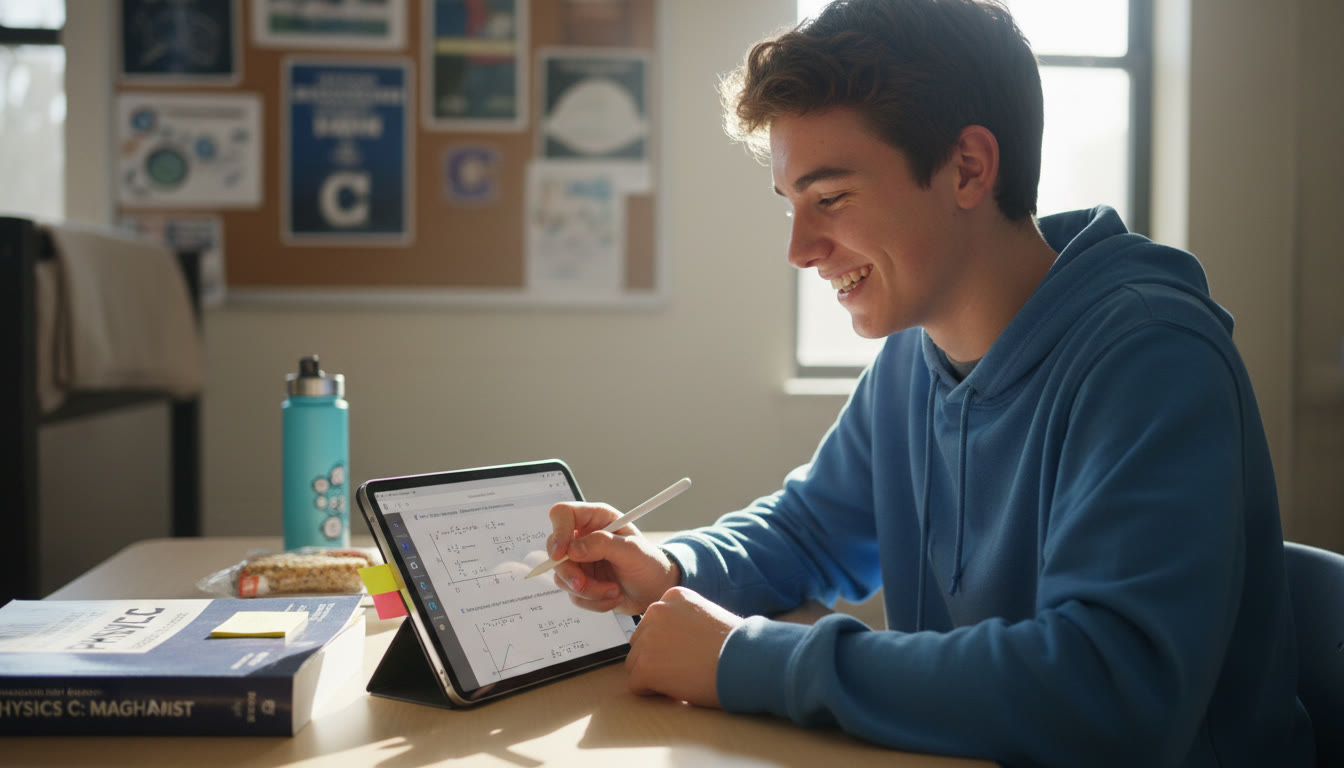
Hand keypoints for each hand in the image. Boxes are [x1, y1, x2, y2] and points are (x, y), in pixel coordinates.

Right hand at [547, 502, 680, 615]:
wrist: (654, 590)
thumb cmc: (649, 563)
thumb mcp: (632, 550)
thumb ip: (603, 544)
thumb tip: (573, 549)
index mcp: (596, 518)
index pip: (563, 514)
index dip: (558, 532)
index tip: (560, 554)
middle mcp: (583, 537)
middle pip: (554, 549)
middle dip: (570, 572)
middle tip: (583, 585)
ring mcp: (579, 560)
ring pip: (562, 576)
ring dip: (588, 590)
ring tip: (614, 590)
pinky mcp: (580, 581)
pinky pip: (572, 594)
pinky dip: (592, 601)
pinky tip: (612, 596)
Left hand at [625, 587, 742, 707]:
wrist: (747, 662)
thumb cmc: (736, 646)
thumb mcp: (708, 615)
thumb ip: (683, 621)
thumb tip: (666, 642)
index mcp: (673, 595)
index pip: (653, 623)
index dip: (670, 643)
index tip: (691, 650)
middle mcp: (656, 610)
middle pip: (640, 642)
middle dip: (657, 658)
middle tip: (686, 667)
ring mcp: (648, 638)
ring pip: (635, 664)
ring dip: (655, 675)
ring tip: (684, 677)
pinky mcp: (645, 666)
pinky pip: (636, 685)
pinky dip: (654, 692)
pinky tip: (678, 687)